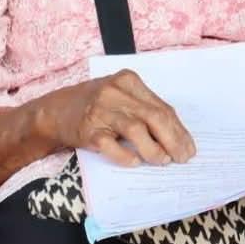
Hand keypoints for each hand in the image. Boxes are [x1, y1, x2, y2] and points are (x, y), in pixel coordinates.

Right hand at [42, 72, 195, 166]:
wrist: (56, 111)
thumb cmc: (96, 106)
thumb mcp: (121, 98)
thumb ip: (145, 111)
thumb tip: (176, 137)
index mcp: (129, 80)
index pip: (162, 107)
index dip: (179, 130)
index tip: (188, 148)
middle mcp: (115, 91)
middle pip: (153, 117)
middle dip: (172, 140)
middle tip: (181, 158)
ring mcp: (100, 110)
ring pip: (136, 129)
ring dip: (153, 149)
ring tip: (162, 161)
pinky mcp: (87, 129)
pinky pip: (111, 145)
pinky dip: (125, 155)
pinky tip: (134, 162)